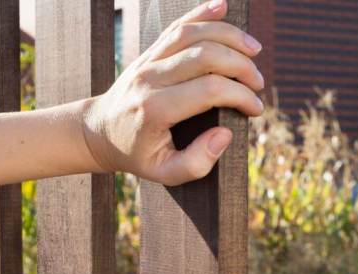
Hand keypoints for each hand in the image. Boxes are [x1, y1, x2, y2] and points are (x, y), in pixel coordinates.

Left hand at [82, 0, 263, 185]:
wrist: (99, 133)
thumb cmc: (135, 155)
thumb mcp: (164, 173)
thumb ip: (196, 163)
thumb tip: (225, 134)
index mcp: (155, 109)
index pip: (209, 90)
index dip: (240, 96)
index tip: (255, 109)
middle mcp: (150, 79)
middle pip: (205, 56)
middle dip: (241, 66)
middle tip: (258, 82)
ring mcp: (146, 61)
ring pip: (192, 33)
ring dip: (229, 36)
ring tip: (254, 49)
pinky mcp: (148, 52)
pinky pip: (176, 26)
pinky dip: (201, 14)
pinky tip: (223, 7)